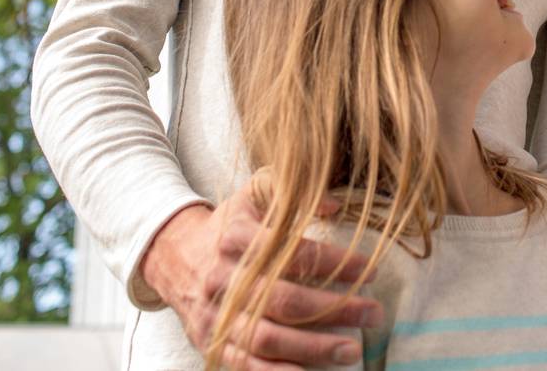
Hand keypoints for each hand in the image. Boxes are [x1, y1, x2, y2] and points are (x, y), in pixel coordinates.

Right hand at [140, 171, 384, 368]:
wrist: (173, 254)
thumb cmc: (229, 225)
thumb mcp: (255, 194)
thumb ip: (295, 192)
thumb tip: (336, 206)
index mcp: (237, 237)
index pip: (294, 253)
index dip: (336, 262)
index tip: (371, 268)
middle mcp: (224, 278)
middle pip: (285, 301)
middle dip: (335, 310)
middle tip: (374, 313)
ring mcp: (215, 315)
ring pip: (266, 338)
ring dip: (312, 349)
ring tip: (351, 351)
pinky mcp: (209, 341)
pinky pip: (242, 365)